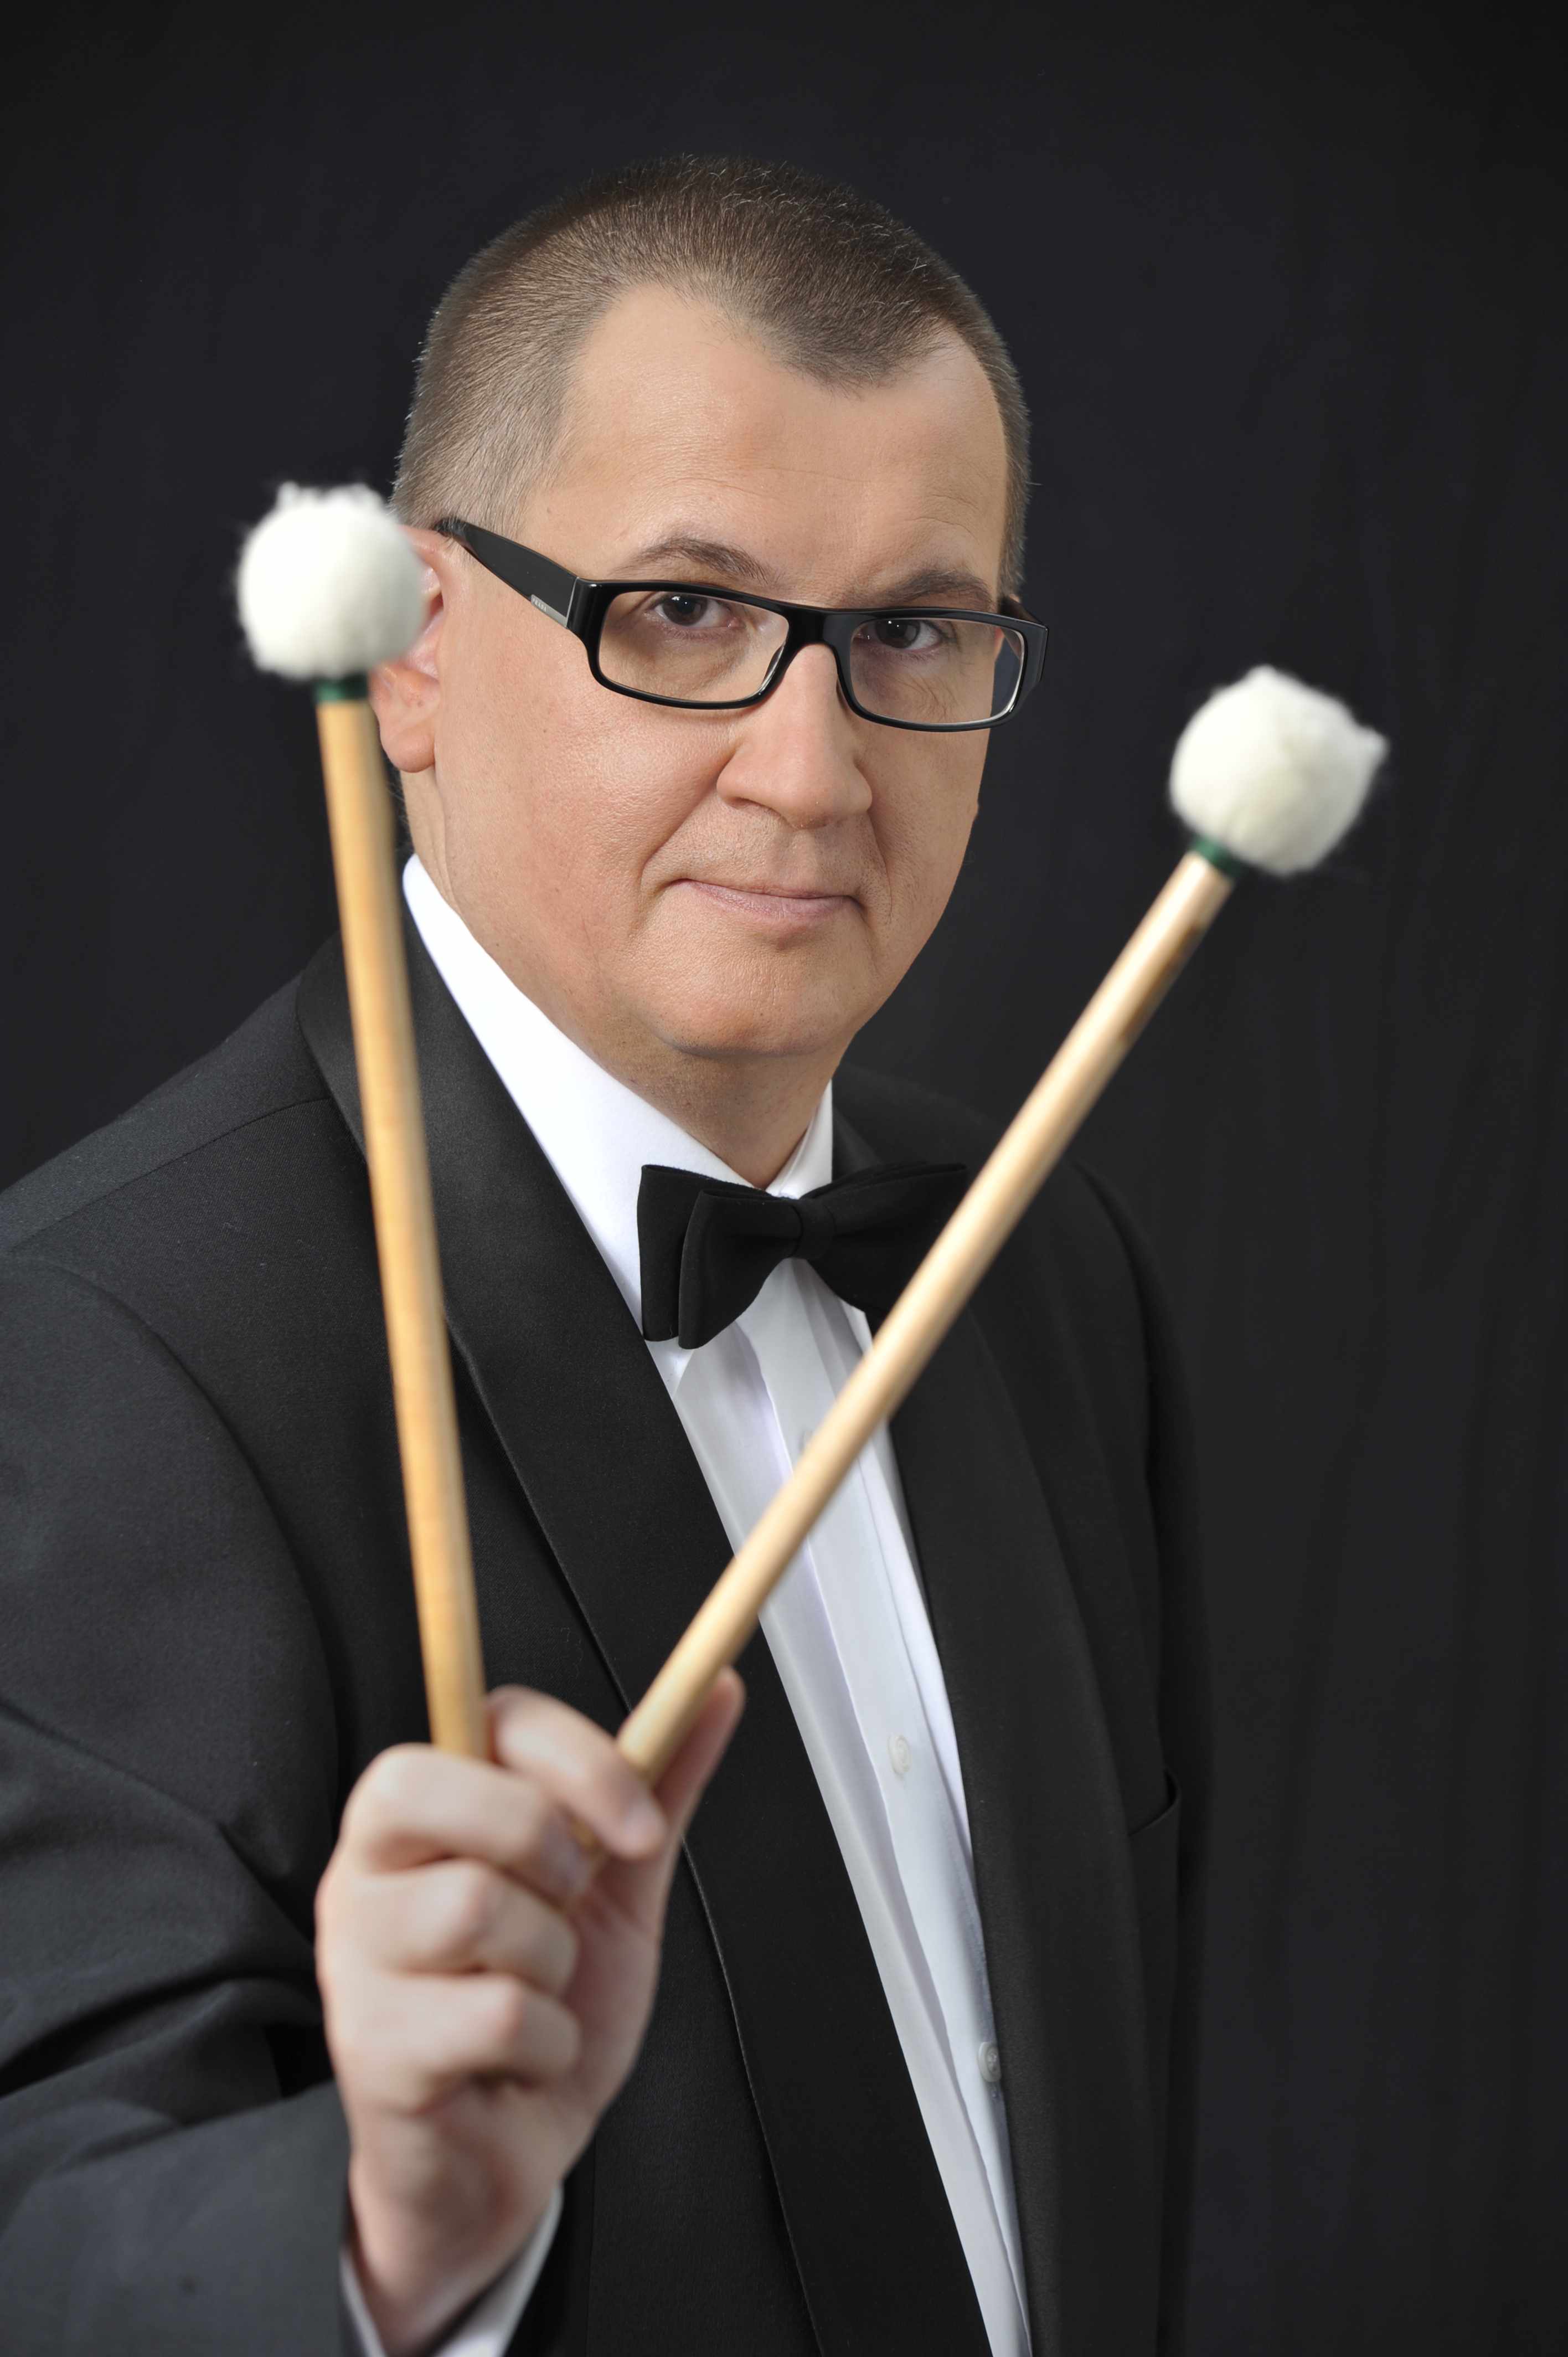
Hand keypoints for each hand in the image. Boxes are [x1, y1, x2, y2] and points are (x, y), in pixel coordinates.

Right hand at [316, 1674, 743, 2356]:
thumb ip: (656, 1787)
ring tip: (536, 1994)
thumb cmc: (542, 2006)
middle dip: (544, 1849)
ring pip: (476, 1906)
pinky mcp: (368, 2047)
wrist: (505, 2160)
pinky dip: (547, 2044)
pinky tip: (520, 2061)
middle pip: (439, 1789)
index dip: (581, 1759)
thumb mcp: (616, 1888)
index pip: (490, 1718)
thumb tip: (719, 1685)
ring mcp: (355, 1956)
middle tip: (567, 1907)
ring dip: (551, 1963)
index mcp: (425, 1809)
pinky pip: (493, 2015)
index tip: (643, 1828)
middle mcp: (367, 1867)